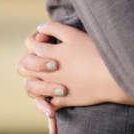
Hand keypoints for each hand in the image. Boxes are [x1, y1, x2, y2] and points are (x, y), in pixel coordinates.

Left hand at [17, 21, 133, 133]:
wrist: (110, 77)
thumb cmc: (94, 52)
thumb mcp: (73, 34)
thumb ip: (53, 28)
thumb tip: (40, 28)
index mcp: (46, 53)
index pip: (29, 44)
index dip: (36, 39)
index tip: (49, 39)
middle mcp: (45, 72)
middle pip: (23, 67)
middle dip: (30, 61)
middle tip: (47, 58)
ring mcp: (52, 88)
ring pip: (31, 88)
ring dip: (36, 80)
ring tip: (49, 76)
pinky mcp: (63, 101)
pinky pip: (47, 105)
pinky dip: (47, 103)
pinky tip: (57, 95)